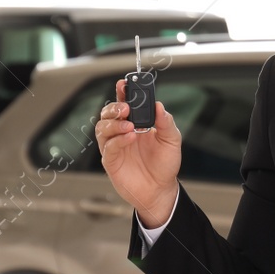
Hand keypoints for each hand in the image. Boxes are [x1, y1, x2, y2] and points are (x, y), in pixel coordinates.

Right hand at [96, 78, 180, 227]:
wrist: (161, 190)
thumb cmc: (165, 165)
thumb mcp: (172, 140)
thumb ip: (166, 122)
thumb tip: (159, 106)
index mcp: (135, 123)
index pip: (124, 103)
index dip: (122, 92)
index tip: (123, 84)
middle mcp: (122, 132)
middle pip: (107, 113)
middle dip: (114, 107)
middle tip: (125, 108)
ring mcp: (114, 146)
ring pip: (102, 128)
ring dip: (114, 123)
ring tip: (129, 125)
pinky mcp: (110, 161)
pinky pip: (108, 147)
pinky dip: (118, 140)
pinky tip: (130, 138)